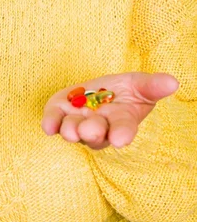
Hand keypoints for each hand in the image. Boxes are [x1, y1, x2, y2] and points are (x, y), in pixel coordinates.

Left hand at [41, 72, 178, 149]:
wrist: (100, 92)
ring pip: (73, 131)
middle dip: (92, 132)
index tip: (119, 139)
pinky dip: (50, 122)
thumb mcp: (141, 85)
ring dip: (71, 129)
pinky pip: (54, 121)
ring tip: (71, 128)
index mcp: (121, 122)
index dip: (121, 134)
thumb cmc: (125, 92)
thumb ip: (153, 85)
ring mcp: (78, 122)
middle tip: (90, 129)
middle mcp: (99, 128)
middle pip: (95, 134)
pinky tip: (49, 125)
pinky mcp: (60, 113)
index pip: (123, 130)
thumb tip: (173, 82)